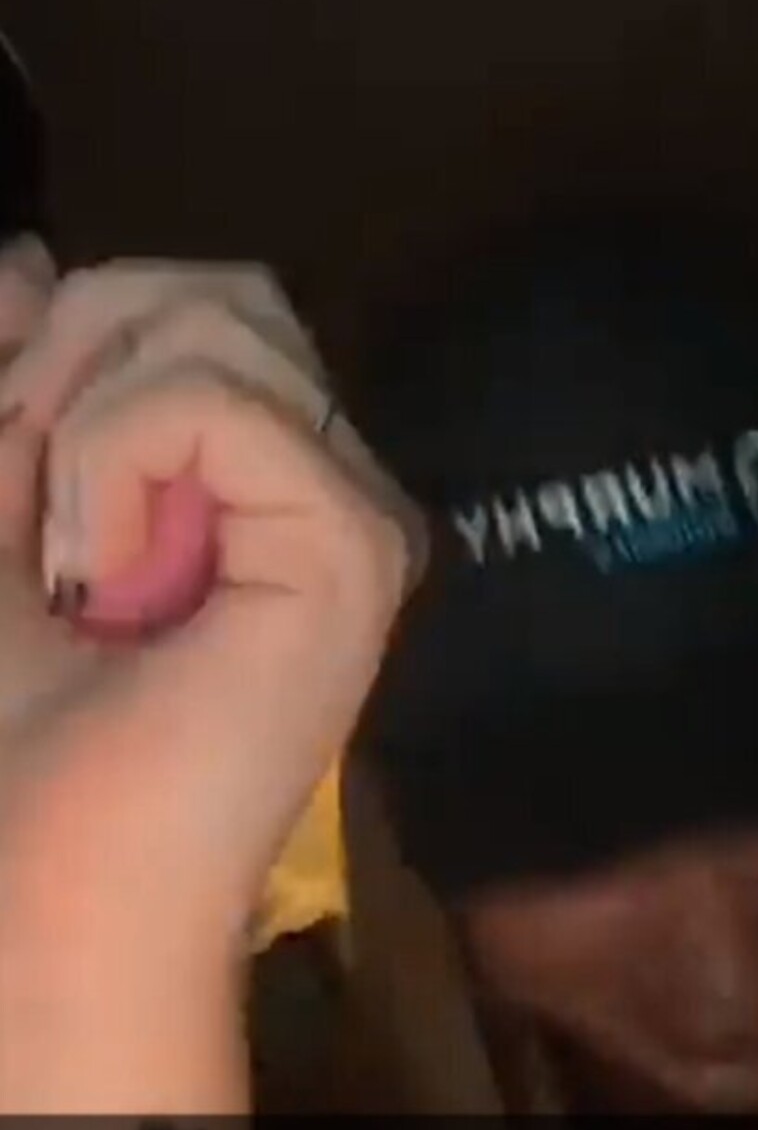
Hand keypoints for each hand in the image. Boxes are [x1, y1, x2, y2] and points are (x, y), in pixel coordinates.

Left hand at [0, 247, 423, 983]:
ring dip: (88, 423)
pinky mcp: (352, 545)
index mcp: (260, 489)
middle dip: (74, 363)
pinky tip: (109, 578)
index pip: (190, 307)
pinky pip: (216, 397)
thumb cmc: (17, 723)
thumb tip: (32, 254)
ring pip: (221, 314)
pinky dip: (116, 462)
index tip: (16, 476)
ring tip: (77, 562)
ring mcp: (353, 517)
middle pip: (219, 288)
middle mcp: (325, 489)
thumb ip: (14, 379)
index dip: (66, 347)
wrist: (51, 875)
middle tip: (39, 523)